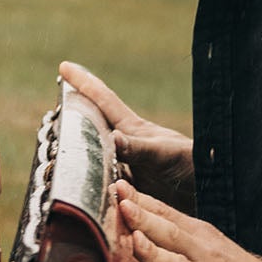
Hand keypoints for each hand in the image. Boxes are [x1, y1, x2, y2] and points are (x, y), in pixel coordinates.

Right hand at [59, 62, 195, 211]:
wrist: (210, 195)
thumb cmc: (193, 167)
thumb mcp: (164, 154)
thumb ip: (138, 147)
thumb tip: (111, 138)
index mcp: (133, 131)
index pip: (104, 101)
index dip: (84, 83)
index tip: (65, 65)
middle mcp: (125, 149)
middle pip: (91, 130)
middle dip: (70, 120)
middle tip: (51, 114)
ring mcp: (126, 171)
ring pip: (92, 161)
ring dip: (75, 160)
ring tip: (55, 156)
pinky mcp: (128, 195)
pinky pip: (103, 191)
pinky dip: (91, 193)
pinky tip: (79, 197)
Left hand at [119, 187, 261, 261]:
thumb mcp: (207, 255)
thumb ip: (165, 252)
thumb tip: (123, 247)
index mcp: (201, 238)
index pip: (168, 214)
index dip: (142, 200)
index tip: (117, 185)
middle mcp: (204, 256)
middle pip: (171, 233)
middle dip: (145, 218)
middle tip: (121, 202)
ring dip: (155, 255)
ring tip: (133, 243)